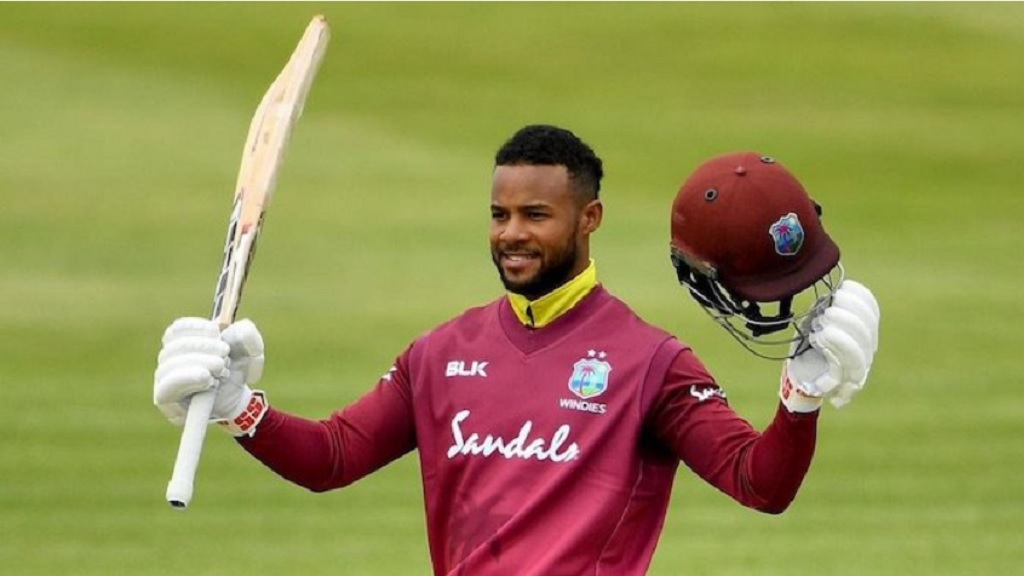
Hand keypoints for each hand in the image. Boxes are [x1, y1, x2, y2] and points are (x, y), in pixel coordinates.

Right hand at [154, 317, 267, 435]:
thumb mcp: (249, 350)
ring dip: (201, 364)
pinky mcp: (165, 400)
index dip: (197, 328)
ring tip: (221, 371)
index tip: (217, 333)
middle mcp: (168, 359)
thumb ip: (246, 334)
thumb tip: (228, 331)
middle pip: (175, 346)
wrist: (237, 399)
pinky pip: (166, 388)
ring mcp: (163, 379)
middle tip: (225, 357)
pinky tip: (207, 379)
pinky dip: (188, 379)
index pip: (177, 329)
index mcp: (182, 341)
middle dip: (204, 348)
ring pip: (170, 365)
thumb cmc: (236, 370)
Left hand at [780, 280, 879, 411]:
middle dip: (850, 311)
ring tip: (824, 319)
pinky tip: (821, 336)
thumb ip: (827, 305)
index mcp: (863, 331)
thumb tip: (834, 290)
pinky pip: (847, 363)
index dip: (861, 296)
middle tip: (828, 309)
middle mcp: (866, 349)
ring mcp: (857, 366)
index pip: (872, 310)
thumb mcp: (816, 320)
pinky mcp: (843, 381)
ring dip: (844, 327)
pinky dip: (837, 344)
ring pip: (862, 345)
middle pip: (868, 326)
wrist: (797, 376)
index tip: (843, 287)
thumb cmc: (807, 346)